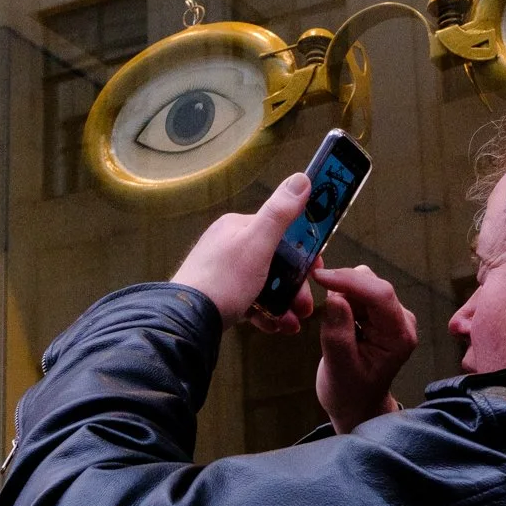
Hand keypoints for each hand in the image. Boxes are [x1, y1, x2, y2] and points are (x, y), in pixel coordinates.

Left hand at [171, 173, 316, 329]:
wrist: (188, 320)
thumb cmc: (224, 279)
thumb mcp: (258, 243)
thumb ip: (280, 212)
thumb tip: (301, 178)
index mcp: (237, 227)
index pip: (280, 231)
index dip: (303, 250)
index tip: (317, 270)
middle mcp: (229, 246)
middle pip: (274, 261)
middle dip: (295, 284)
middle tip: (306, 306)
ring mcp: (223, 272)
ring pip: (265, 284)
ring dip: (285, 302)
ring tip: (294, 322)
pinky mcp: (220, 296)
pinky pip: (251, 301)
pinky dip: (267, 313)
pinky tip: (276, 326)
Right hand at [314, 264, 418, 433]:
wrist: (356, 404)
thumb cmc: (349, 392)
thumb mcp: (338, 366)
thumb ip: (338, 333)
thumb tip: (335, 297)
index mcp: (399, 335)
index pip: (380, 295)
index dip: (349, 281)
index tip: (319, 277)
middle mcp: (401, 319)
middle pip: (370, 283)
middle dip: (342, 288)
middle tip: (320, 313)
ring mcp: (390, 314)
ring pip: (361, 283)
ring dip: (339, 294)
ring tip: (330, 326)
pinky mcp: (377, 312)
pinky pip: (355, 291)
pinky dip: (339, 297)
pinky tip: (334, 322)